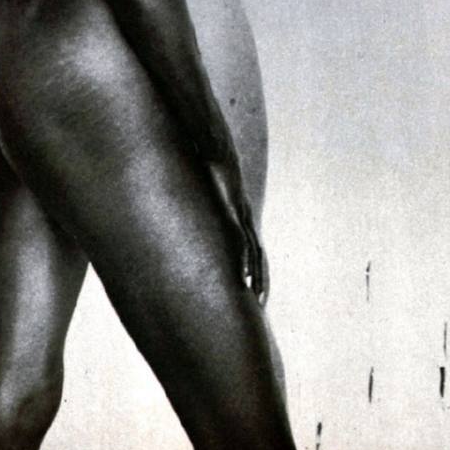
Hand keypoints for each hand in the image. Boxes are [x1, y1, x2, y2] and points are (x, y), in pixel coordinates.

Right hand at [206, 158, 267, 302]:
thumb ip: (202, 200)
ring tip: (258, 298)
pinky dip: (244, 258)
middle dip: (263, 279)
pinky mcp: (236, 210)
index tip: (252, 288)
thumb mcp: (207, 187)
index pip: (253, 247)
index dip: (256, 267)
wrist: (216, 146)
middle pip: (260, 254)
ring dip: (258, 275)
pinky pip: (242, 239)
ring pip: (255, 251)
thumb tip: (186, 206)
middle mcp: (246, 218)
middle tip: (262, 303)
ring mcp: (243, 214)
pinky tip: (243, 274)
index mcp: (241, 216)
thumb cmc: (209, 163)